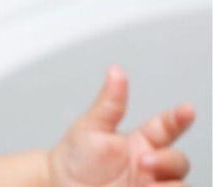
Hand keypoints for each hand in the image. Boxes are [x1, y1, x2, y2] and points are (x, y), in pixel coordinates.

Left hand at [47, 65, 195, 186]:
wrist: (59, 185)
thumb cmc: (75, 158)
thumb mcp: (90, 128)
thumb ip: (108, 103)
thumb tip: (116, 71)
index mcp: (140, 141)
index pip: (167, 127)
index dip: (179, 118)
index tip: (187, 110)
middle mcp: (150, 165)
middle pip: (178, 160)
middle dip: (168, 160)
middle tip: (144, 162)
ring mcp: (151, 185)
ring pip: (180, 185)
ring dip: (170, 185)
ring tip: (146, 185)